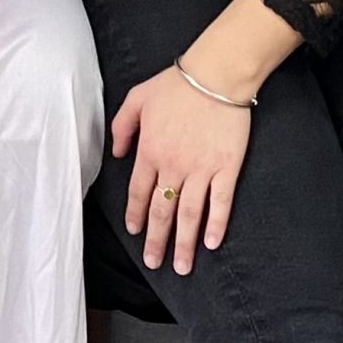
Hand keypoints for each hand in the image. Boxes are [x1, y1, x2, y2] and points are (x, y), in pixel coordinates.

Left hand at [111, 66, 251, 275]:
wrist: (216, 75)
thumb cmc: (176, 84)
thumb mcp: (136, 99)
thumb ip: (121, 127)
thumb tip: (117, 154)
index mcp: (150, 151)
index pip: (140, 192)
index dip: (136, 215)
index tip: (136, 233)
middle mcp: (173, 166)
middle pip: (162, 211)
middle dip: (156, 240)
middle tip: (154, 263)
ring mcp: (201, 170)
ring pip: (189, 214)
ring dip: (184, 243)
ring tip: (181, 267)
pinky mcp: (226, 168)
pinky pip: (220, 203)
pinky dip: (216, 225)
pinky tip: (212, 243)